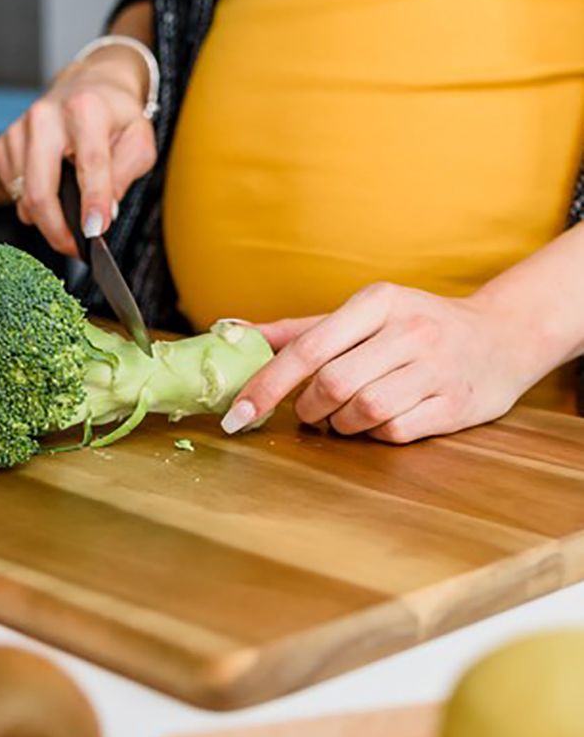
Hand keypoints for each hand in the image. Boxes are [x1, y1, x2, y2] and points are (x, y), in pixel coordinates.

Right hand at [0, 48, 156, 254]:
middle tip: (76, 248)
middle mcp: (46, 116)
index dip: (92, 203)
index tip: (95, 232)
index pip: (88, 164)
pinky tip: (52, 190)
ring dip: (47, 219)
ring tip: (70, 214)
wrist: (89, 86)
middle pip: (40, 190)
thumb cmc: (116, 116)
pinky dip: (31, 203)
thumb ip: (125, 174)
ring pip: (24, 197)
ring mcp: (20, 130)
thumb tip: (105, 212)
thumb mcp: (139, 140)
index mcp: (85, 110)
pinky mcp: (4, 143)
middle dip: (58, 230)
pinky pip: (13, 191)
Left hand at [221, 282, 543, 443]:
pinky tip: (381, 422)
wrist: (502, 337)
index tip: (236, 414)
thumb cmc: (416, 327)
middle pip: (333, 385)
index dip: (266, 385)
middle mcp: (410, 330)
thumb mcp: (363, 315)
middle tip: (310, 412)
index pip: (308, 348)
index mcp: (378, 302)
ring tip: (345, 417)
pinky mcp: (457, 404)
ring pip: (363, 412)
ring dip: (342, 425)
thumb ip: (299, 329)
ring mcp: (437, 367)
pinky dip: (376, 435)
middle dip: (308, 409)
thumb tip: (234, 332)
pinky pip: (396, 432)